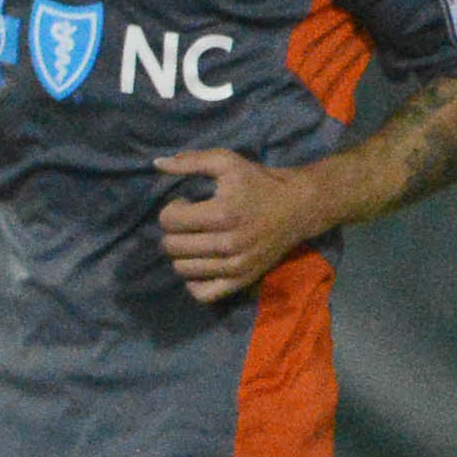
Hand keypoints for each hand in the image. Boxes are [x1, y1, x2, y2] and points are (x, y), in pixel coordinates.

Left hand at [152, 145, 321, 300]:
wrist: (299, 207)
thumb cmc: (260, 182)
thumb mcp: (226, 162)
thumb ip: (190, 161)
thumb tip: (156, 163)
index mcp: (222, 214)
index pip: (169, 221)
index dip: (171, 209)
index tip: (185, 203)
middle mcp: (228, 245)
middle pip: (171, 247)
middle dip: (173, 231)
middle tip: (189, 222)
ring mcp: (236, 267)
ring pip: (182, 269)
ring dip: (181, 254)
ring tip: (196, 240)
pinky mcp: (243, 281)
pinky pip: (202, 294)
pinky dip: (193, 282)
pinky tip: (200, 263)